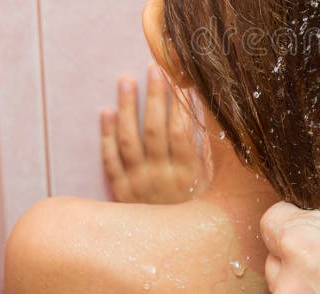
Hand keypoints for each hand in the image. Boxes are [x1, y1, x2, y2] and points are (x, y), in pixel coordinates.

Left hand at [100, 65, 209, 203]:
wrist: (175, 251)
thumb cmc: (200, 213)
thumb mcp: (213, 184)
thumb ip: (210, 153)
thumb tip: (210, 115)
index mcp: (187, 174)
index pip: (181, 131)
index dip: (180, 103)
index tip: (180, 78)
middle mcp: (160, 177)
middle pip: (153, 130)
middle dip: (153, 96)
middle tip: (152, 68)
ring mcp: (137, 184)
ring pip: (128, 140)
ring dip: (126, 107)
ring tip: (125, 80)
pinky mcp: (120, 191)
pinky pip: (110, 159)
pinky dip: (106, 135)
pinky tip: (106, 112)